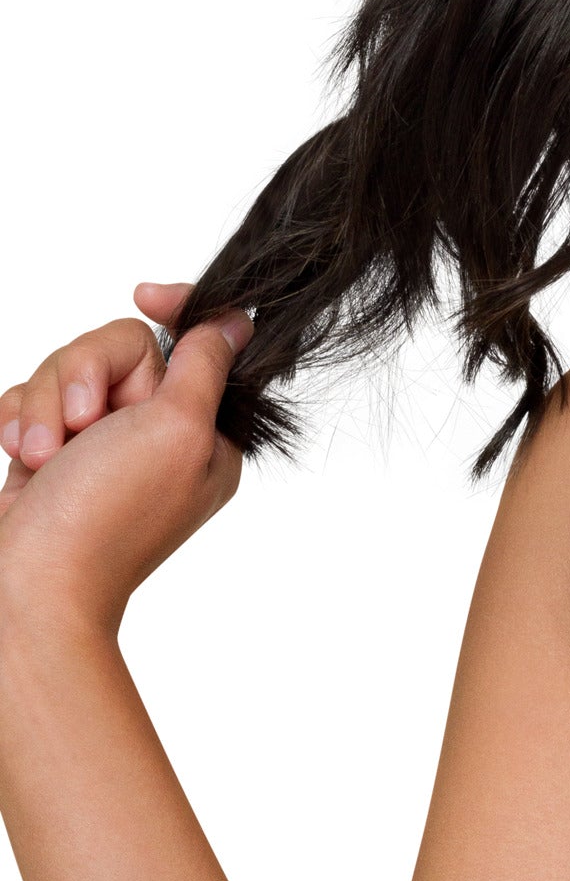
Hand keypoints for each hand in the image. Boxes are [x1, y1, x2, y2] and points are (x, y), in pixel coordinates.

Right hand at [0, 284, 251, 631]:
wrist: (28, 587)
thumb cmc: (105, 518)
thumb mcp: (177, 431)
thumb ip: (205, 368)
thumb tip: (237, 323)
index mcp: (204, 430)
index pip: (198, 340)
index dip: (176, 308)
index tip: (145, 292)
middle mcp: (155, 432)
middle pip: (120, 346)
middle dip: (84, 375)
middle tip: (80, 424)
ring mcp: (99, 443)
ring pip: (67, 371)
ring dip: (45, 406)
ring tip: (43, 457)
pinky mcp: (50, 452)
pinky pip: (30, 402)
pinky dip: (20, 423)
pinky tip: (20, 460)